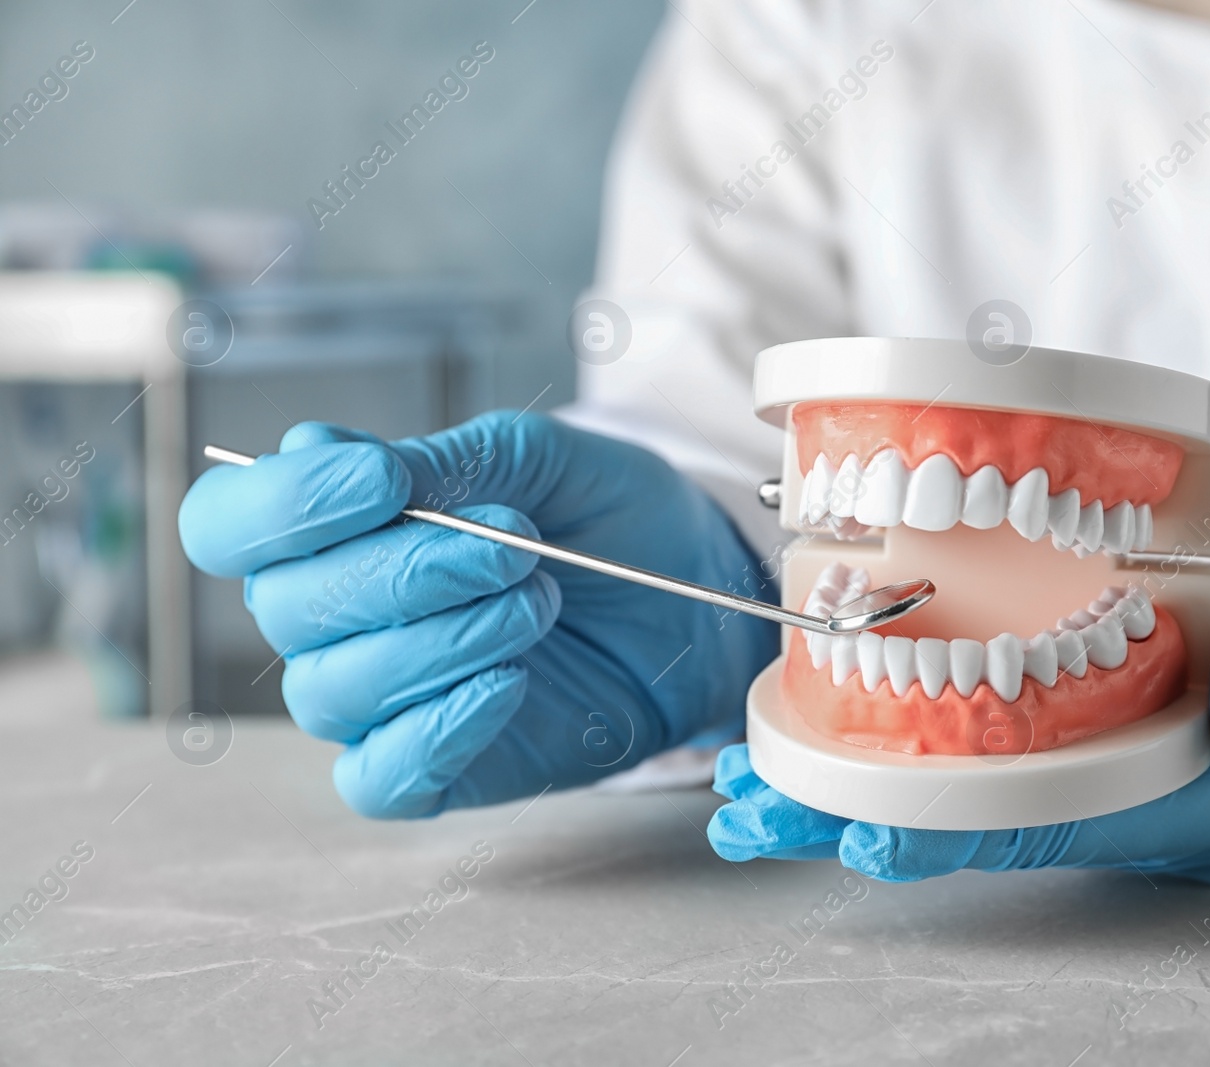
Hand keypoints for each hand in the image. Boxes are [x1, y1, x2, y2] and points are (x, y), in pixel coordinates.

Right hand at [180, 412, 776, 816]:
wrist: (698, 599)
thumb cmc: (611, 520)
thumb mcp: (541, 460)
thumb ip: (440, 459)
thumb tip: (314, 446)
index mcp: (339, 528)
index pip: (230, 525)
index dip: (286, 504)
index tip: (385, 481)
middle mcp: (337, 617)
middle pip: (287, 608)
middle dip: (405, 570)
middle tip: (513, 546)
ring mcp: (380, 701)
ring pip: (331, 690)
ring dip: (442, 639)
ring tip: (539, 601)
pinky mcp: (432, 771)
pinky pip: (377, 776)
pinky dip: (433, 730)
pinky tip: (507, 684)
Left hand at [707, 508, 1209, 883]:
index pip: (1064, 825)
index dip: (958, 830)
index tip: (860, 826)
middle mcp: (1151, 800)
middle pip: (989, 825)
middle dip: (868, 819)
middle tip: (756, 807)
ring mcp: (1122, 772)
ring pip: (975, 797)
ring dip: (866, 791)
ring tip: (761, 783)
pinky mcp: (1104, 730)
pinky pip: (995, 757)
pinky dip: (914, 751)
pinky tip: (840, 735)